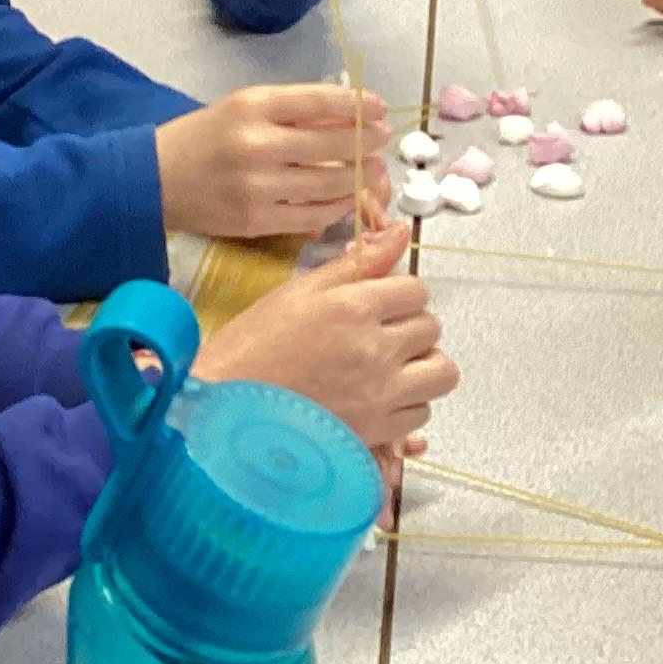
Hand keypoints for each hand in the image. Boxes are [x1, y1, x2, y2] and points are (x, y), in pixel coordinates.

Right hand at [157, 84, 391, 239]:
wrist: (157, 179)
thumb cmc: (207, 136)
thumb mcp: (246, 106)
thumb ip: (295, 109)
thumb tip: (353, 115)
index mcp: (254, 106)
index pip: (321, 101)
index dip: (360, 105)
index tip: (380, 108)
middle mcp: (257, 145)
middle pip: (334, 145)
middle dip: (367, 143)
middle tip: (382, 140)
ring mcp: (258, 187)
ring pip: (330, 184)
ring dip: (360, 177)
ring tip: (372, 168)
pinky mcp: (257, 221)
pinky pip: (314, 215)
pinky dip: (338, 206)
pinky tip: (348, 196)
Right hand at [201, 224, 459, 454]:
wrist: (223, 411)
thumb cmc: (251, 349)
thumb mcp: (297, 292)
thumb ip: (354, 263)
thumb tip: (398, 231)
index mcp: (353, 307)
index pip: (415, 290)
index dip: (398, 294)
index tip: (379, 304)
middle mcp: (375, 349)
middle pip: (431, 328)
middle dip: (410, 327)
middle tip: (379, 335)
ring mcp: (379, 394)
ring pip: (440, 372)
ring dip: (421, 367)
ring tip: (390, 368)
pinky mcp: (377, 432)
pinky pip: (421, 414)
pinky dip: (408, 405)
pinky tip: (378, 398)